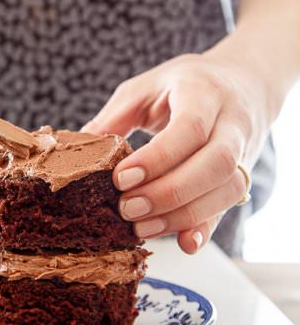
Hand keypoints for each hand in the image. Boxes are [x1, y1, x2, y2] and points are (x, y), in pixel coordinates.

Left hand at [82, 49, 277, 254]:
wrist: (242, 81)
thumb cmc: (184, 83)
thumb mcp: (146, 88)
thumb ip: (115, 116)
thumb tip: (81, 149)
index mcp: (203, 92)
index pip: (189, 128)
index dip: (157, 158)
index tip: (121, 180)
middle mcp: (232, 122)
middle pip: (215, 163)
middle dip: (169, 192)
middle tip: (126, 209)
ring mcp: (244, 149)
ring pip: (227, 189)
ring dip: (183, 215)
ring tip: (140, 228)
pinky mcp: (243, 173)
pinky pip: (230, 204)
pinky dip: (206, 227)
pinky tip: (184, 243)